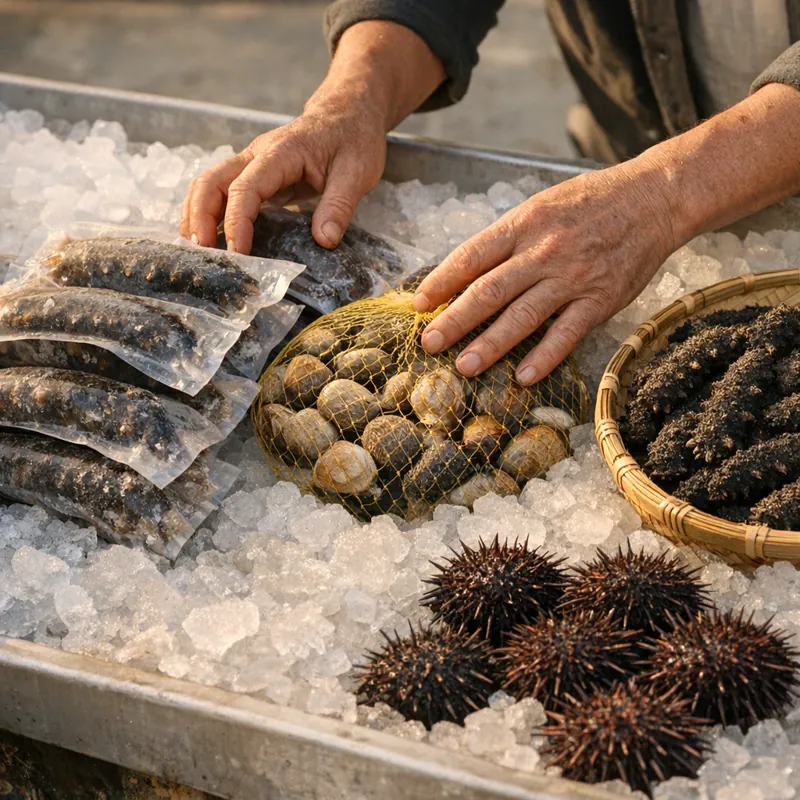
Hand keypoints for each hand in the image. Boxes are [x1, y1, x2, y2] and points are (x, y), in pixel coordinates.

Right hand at [180, 98, 386, 253]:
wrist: (349, 114)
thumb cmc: (353, 139)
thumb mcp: (357, 173)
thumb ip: (339, 206)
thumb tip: (325, 241)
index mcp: (281, 152)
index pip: (246, 188)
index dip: (237, 222)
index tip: (238, 252)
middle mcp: (257, 155)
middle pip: (211, 181)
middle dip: (200, 217)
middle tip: (202, 253)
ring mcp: (251, 164)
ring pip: (208, 184)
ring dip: (196, 215)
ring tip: (196, 249)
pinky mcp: (254, 175)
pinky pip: (221, 192)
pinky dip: (208, 213)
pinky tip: (209, 238)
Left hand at [412, 164, 678, 384]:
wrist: (652, 199)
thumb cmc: (590, 202)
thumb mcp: (541, 206)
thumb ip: (506, 238)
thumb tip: (466, 270)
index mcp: (523, 224)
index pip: (472, 256)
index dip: (442, 282)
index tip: (419, 304)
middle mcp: (543, 251)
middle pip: (489, 291)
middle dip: (455, 320)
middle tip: (428, 343)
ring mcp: (572, 278)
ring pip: (523, 316)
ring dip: (490, 344)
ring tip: (464, 366)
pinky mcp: (600, 299)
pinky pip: (567, 333)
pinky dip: (544, 356)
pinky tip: (523, 377)